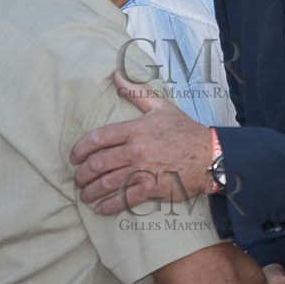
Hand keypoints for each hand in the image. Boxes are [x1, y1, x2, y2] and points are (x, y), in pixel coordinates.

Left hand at [69, 72, 213, 213]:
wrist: (210, 155)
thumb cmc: (185, 131)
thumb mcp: (161, 107)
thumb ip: (136, 93)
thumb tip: (115, 75)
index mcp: (136, 130)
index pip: (98, 138)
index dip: (80, 149)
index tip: (74, 157)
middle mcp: (136, 150)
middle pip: (98, 164)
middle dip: (82, 174)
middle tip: (78, 179)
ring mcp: (143, 171)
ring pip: (107, 184)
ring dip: (90, 191)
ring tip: (84, 195)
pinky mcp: (152, 189)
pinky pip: (123, 200)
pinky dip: (108, 206)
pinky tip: (100, 208)